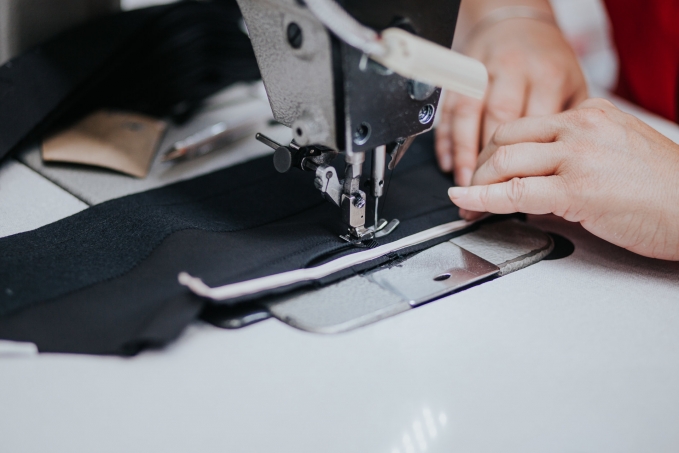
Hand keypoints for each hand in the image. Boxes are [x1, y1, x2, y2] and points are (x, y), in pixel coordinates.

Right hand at [435, 17, 587, 185]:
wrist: (522, 24)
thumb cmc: (551, 64)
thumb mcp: (574, 90)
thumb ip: (566, 128)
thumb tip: (560, 173)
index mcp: (549, 78)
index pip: (534, 132)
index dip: (524, 168)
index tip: (519, 197)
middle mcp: (516, 72)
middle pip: (498, 124)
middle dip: (490, 166)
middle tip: (486, 196)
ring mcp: (486, 70)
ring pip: (469, 116)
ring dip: (465, 155)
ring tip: (466, 185)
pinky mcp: (462, 73)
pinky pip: (449, 109)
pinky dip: (446, 138)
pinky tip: (448, 162)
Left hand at [448, 98, 678, 260]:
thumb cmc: (664, 190)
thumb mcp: (615, 155)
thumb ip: (573, 159)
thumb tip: (534, 182)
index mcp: (590, 114)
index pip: (525, 125)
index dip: (495, 150)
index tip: (484, 168)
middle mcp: (581, 127)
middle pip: (506, 136)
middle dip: (480, 164)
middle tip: (471, 186)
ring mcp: (578, 155)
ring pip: (505, 159)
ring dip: (478, 183)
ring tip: (469, 201)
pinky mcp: (577, 189)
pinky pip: (515, 191)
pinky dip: (482, 198)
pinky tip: (467, 202)